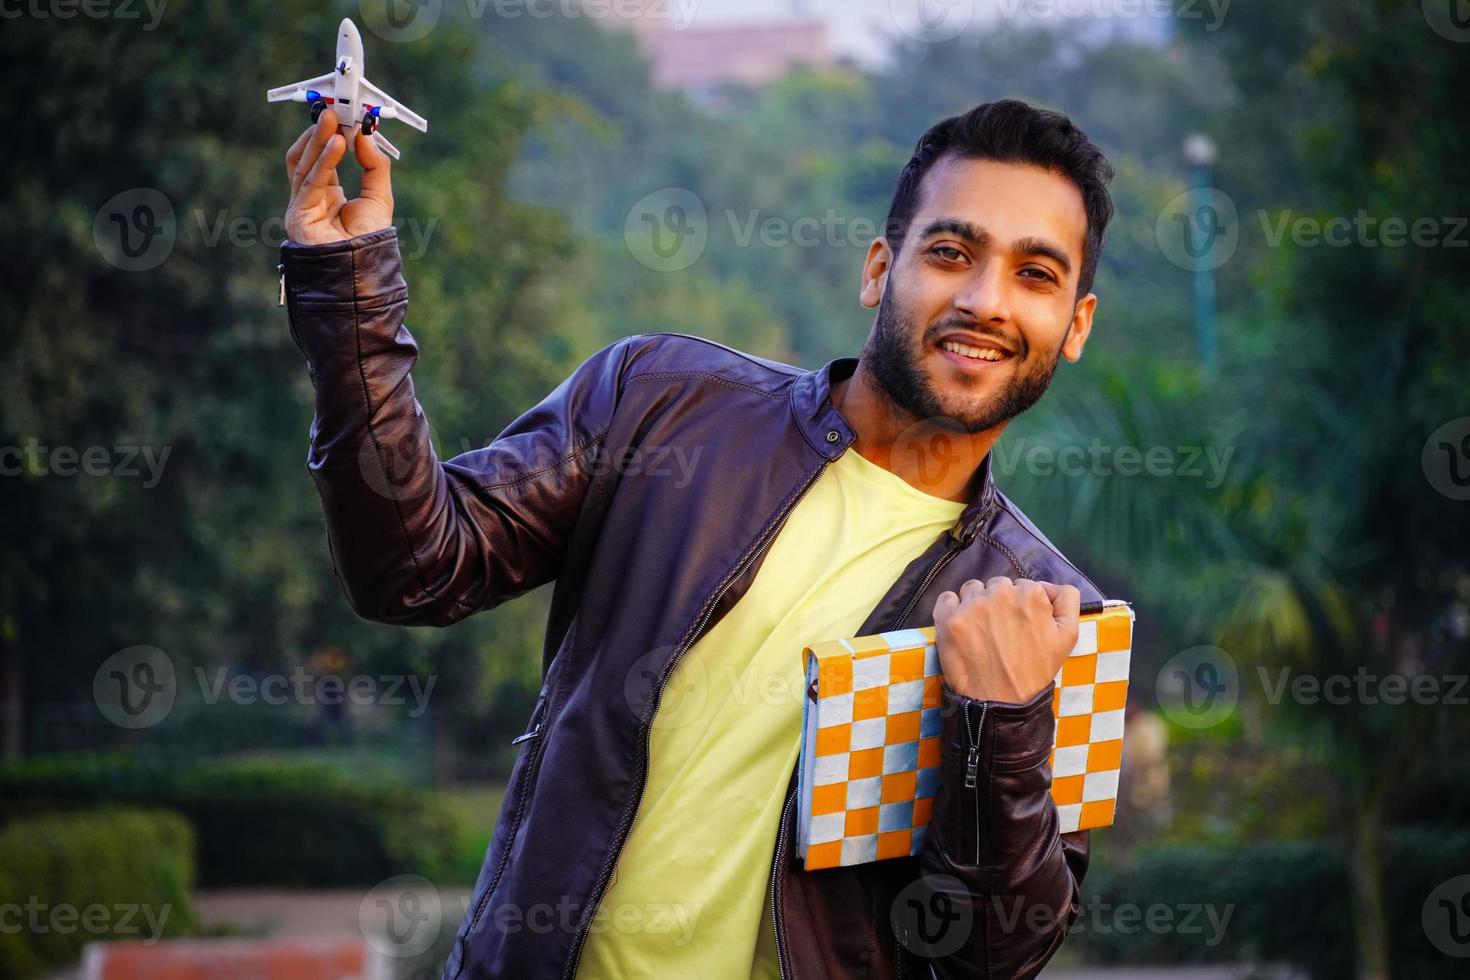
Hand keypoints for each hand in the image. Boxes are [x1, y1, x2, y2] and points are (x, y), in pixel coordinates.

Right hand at [284, 109, 392, 244]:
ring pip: (305, 165)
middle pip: (308, 158)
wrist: (364, 270)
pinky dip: (324, 160)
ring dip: (318, 140)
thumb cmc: (370, 239)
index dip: (328, 136)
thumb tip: (365, 135)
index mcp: (326, 196)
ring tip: (331, 119)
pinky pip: (310, 181)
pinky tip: (336, 144)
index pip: (320, 159)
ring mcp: (300, 207)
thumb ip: (373, 165)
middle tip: (332, 110)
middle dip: (319, 133)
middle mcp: (310, 200)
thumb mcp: (379, 196)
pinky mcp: (298, 214)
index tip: (342, 116)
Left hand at [933, 577, 1080, 703]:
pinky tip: (960, 627)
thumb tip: (1048, 585)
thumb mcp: (1068, 636)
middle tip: (1000, 631)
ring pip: (972, 590)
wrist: (1001, 702)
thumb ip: (1067, 600)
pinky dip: (951, 609)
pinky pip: (947, 598)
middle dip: (998, 603)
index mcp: (1030, 594)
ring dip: (975, 603)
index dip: (1021, 606)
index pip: (1022, 586)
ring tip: (981, 631)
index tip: (1019, 625)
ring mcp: (972, 605)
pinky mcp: (948, 618)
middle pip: (996, 586)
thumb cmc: (1035, 671)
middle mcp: (1000, 593)